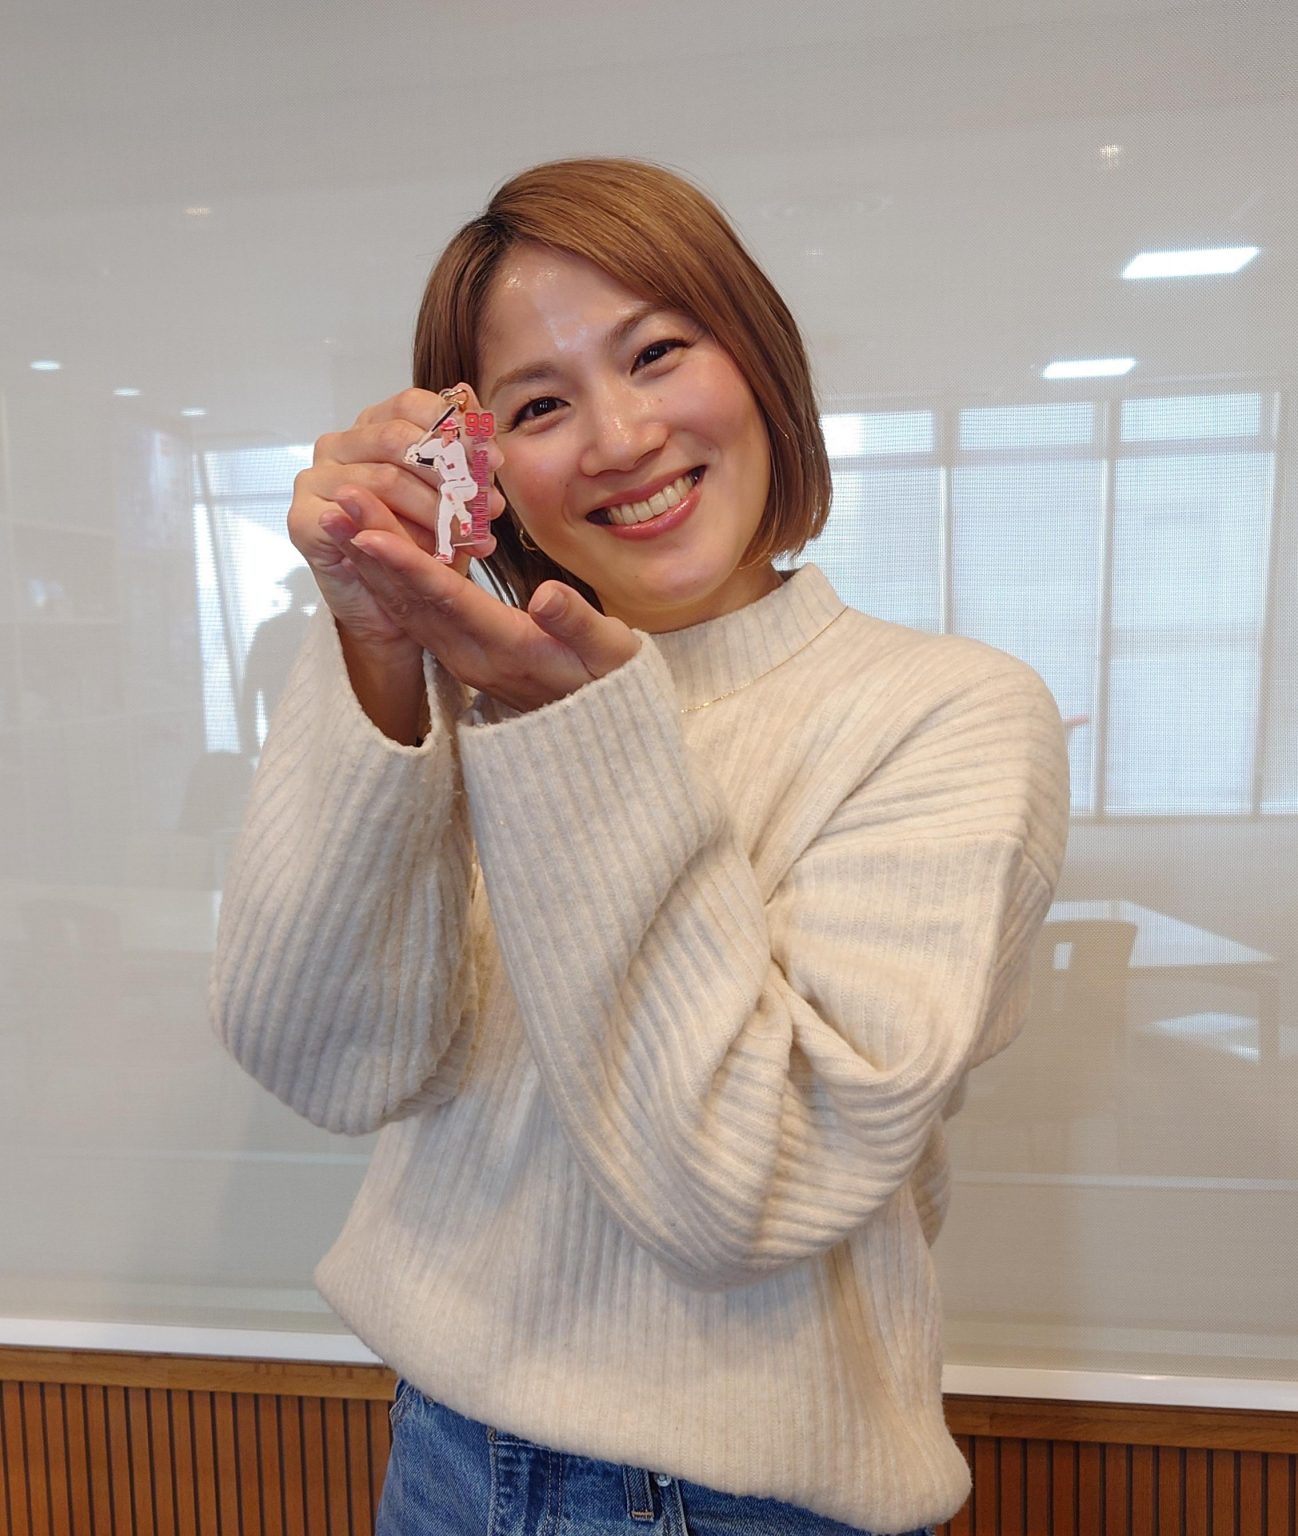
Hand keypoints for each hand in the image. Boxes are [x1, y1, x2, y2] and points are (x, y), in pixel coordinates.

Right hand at [288, 384, 505, 657]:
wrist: (390, 608)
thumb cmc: (421, 545)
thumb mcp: (453, 499)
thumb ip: (458, 449)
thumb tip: (469, 395)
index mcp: (373, 428)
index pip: (411, 405)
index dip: (456, 429)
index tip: (493, 461)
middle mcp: (339, 446)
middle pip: (398, 438)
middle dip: (452, 474)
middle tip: (490, 507)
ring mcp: (317, 481)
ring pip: (386, 480)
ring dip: (439, 511)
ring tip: (473, 537)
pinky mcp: (304, 520)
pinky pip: (359, 520)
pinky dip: (405, 538)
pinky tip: (435, 555)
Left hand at [323, 485, 640, 712]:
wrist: (595, 729)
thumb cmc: (608, 679)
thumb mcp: (608, 651)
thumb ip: (576, 622)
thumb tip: (546, 596)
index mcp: (504, 647)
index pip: (446, 599)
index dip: (406, 565)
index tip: (369, 533)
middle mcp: (469, 654)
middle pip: (412, 596)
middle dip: (374, 547)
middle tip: (341, 500)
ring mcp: (459, 656)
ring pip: (405, 604)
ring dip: (371, 559)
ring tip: (341, 515)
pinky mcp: (458, 653)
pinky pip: (413, 613)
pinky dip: (387, 577)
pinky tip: (369, 548)